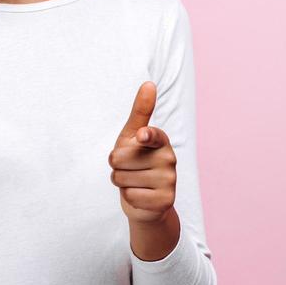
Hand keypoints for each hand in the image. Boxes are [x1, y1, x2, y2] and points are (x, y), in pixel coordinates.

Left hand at [108, 81, 176, 224]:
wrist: (146, 200)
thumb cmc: (135, 162)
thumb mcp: (132, 136)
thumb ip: (140, 112)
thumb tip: (149, 83)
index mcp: (161, 140)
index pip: (152, 135)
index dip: (145, 136)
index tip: (141, 136)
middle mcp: (169, 158)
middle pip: (119, 159)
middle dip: (116, 166)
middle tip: (128, 169)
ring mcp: (170, 180)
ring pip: (122, 178)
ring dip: (120, 182)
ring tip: (134, 182)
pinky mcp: (165, 200)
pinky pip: (130, 196)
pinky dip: (128, 197)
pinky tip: (139, 195)